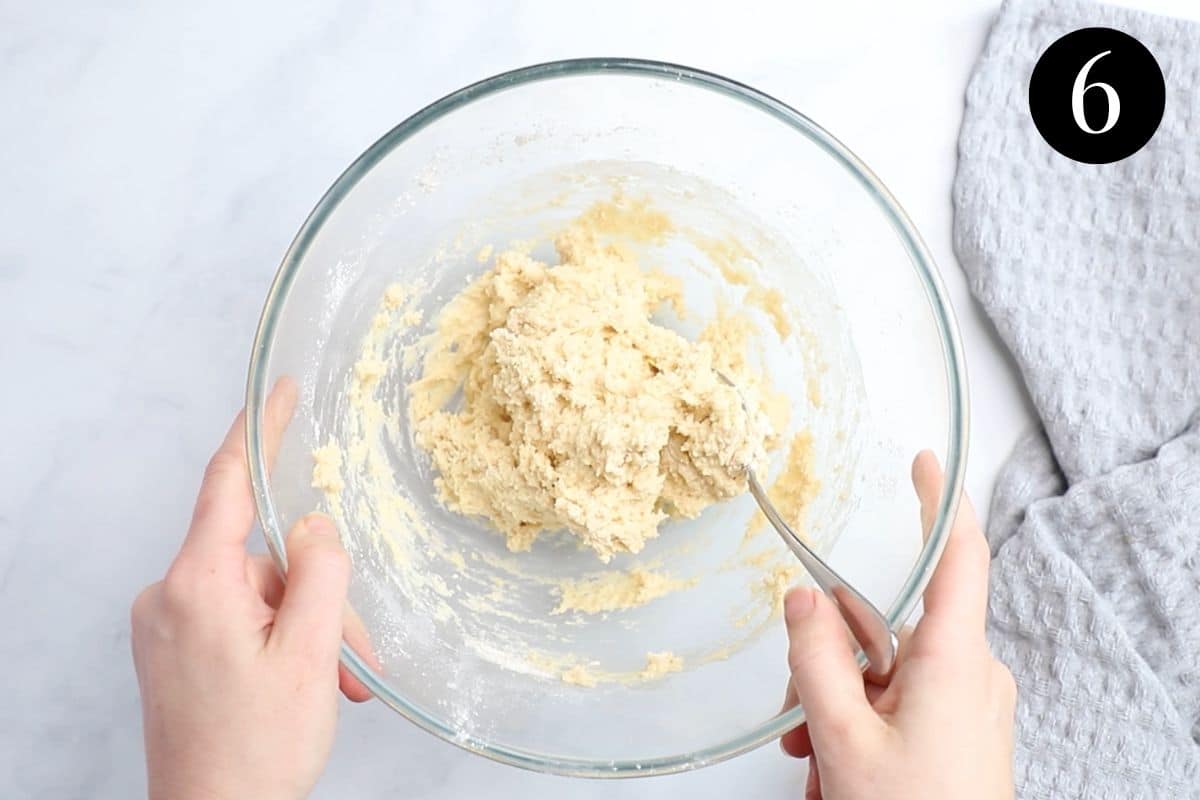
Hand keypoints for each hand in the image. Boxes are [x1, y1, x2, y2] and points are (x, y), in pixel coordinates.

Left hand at [131, 379, 372, 799]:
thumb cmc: (255, 753)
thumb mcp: (310, 655)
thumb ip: (319, 574)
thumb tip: (317, 524)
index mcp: (196, 586)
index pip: (227, 485)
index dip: (258, 431)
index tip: (279, 392)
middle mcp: (169, 595)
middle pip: (264, 558)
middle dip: (319, 595)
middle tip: (354, 654)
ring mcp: (168, 624)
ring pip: (260, 593)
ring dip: (309, 629)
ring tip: (338, 683)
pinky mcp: (173, 649)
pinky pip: (239, 618)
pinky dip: (281, 640)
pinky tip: (308, 682)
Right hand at [779, 451, 1015, 799]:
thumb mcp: (843, 738)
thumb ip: (816, 661)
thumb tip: (803, 599)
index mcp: (953, 659)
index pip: (957, 556)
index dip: (941, 502)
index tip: (924, 462)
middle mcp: (969, 673)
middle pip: (890, 630)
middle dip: (832, 663)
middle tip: (795, 712)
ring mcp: (968, 706)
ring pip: (886, 675)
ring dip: (838, 707)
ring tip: (813, 761)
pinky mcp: (962, 732)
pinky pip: (902, 705)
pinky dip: (861, 725)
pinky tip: (831, 768)